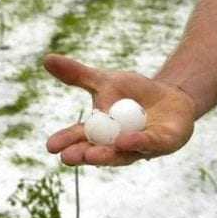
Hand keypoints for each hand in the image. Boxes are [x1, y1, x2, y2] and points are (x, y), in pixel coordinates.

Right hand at [44, 54, 195, 165]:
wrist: (170, 97)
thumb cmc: (133, 93)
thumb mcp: (105, 81)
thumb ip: (77, 74)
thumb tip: (46, 59)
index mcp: (99, 132)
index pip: (79, 138)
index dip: (65, 142)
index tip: (50, 146)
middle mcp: (116, 146)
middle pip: (97, 153)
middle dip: (82, 155)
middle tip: (67, 158)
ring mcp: (139, 147)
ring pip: (121, 154)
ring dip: (105, 155)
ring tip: (90, 156)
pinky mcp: (163, 143)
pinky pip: (149, 144)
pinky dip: (136, 142)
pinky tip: (125, 140)